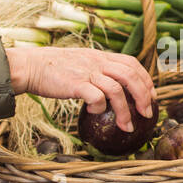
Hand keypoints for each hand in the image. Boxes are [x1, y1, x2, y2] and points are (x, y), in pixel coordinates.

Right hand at [5, 46, 154, 132]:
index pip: (132, 64)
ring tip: (127, 126)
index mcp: (101, 56)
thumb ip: (97, 70)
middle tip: (147, 113)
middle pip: (131, 76)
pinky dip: (101, 107)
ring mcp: (87, 72)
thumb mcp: (81, 62)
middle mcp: (97, 62)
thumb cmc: (54, 69)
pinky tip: (96, 113)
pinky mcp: (76, 84)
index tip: (151, 96)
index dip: (145, 80)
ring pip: (117, 90)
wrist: (31, 66)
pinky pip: (96, 97)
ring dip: (125, 111)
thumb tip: (112, 87)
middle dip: (144, 96)